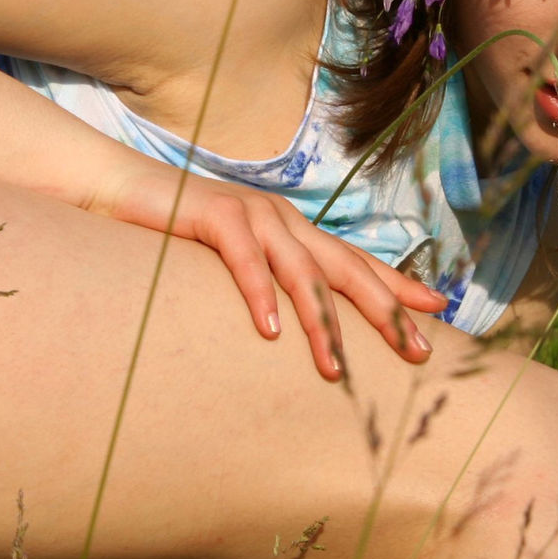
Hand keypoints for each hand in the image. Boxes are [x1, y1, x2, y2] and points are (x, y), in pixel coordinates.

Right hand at [93, 165, 447, 380]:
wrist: (117, 188)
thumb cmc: (174, 235)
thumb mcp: (229, 263)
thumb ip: (264, 283)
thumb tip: (289, 329)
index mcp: (290, 232)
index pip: (355, 260)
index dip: (398, 285)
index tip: (439, 313)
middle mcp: (281, 219)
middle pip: (345, 268)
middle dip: (385, 311)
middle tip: (416, 352)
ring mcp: (250, 214)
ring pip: (301, 271)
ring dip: (320, 323)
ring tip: (335, 371)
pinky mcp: (213, 215)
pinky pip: (244, 260)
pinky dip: (260, 293)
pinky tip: (270, 330)